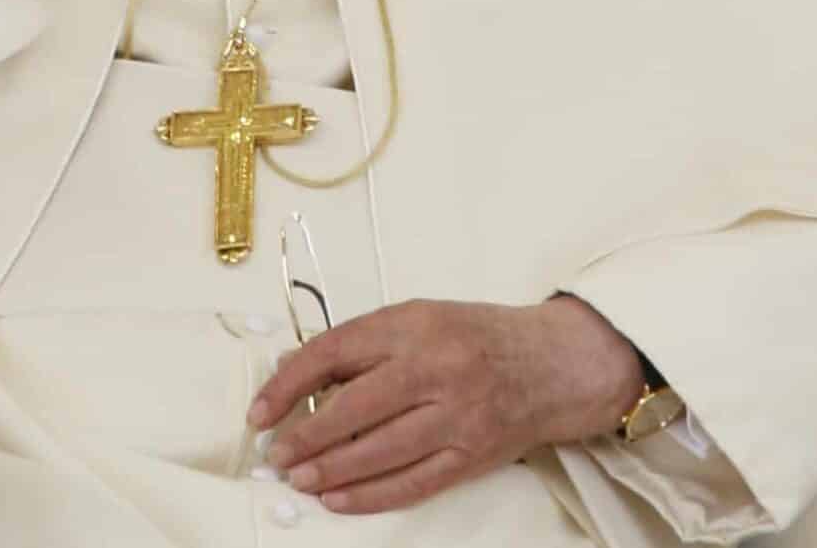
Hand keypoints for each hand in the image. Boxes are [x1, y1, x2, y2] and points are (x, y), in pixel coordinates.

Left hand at [246, 295, 642, 514]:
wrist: (555, 363)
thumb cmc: (478, 336)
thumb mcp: (418, 317)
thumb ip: (363, 343)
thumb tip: (295, 373)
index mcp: (414, 325)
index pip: (334, 352)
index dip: (288, 384)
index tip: (260, 410)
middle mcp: (436, 368)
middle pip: (354, 407)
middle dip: (305, 436)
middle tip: (276, 454)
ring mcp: (458, 416)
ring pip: (381, 452)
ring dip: (331, 470)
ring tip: (299, 479)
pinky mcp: (473, 456)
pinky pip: (413, 483)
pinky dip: (371, 495)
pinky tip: (339, 499)